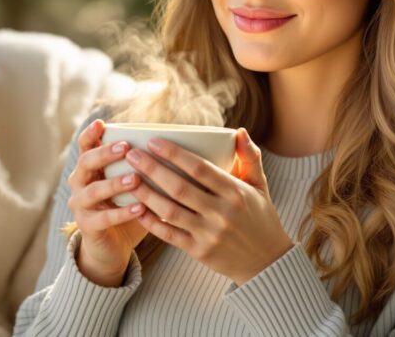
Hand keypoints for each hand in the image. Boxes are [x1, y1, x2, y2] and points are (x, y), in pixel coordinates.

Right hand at [67, 119, 149, 282]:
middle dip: (104, 154)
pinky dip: (123, 212)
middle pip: (85, 163)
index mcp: (89, 167)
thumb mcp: (133, 183)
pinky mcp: (87, 226)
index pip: (85, 145)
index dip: (91, 134)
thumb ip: (144, 165)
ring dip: (115, 183)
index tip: (102, 123)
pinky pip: (104, 218)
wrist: (113, 245)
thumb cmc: (128, 206)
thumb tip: (178, 144)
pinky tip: (141, 208)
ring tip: (136, 178)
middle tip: (124, 148)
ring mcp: (80, 205)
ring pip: (93, 190)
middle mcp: (79, 183)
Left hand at [126, 127, 294, 285]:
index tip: (153, 141)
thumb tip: (239, 131)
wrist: (266, 263)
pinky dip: (151, 222)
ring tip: (128, 178)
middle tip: (132, 155)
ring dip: (146, 194)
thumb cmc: (260, 218)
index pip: (199, 168)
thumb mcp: (260, 186)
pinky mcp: (199, 251)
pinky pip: (169, 235)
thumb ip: (249, 158)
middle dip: (152, 169)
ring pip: (170, 211)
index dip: (174, 154)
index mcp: (235, 193)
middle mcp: (221, 213)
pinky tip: (136, 208)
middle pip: (179, 187)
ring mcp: (209, 234)